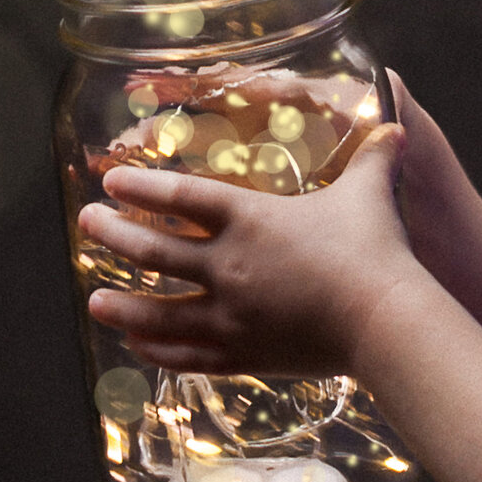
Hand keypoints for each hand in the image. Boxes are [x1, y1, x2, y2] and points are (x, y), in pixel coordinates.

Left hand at [82, 121, 415, 379]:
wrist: (383, 321)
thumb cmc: (374, 250)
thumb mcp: (368, 193)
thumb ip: (371, 159)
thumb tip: (393, 127)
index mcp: (249, 218)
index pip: (180, 197)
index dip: (141, 188)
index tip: (110, 182)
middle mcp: (227, 265)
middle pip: (152, 250)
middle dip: (113, 235)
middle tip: (87, 224)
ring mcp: (230, 314)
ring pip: (158, 310)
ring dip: (120, 304)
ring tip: (91, 299)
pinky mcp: (242, 354)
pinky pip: (187, 354)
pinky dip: (156, 350)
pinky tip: (137, 347)